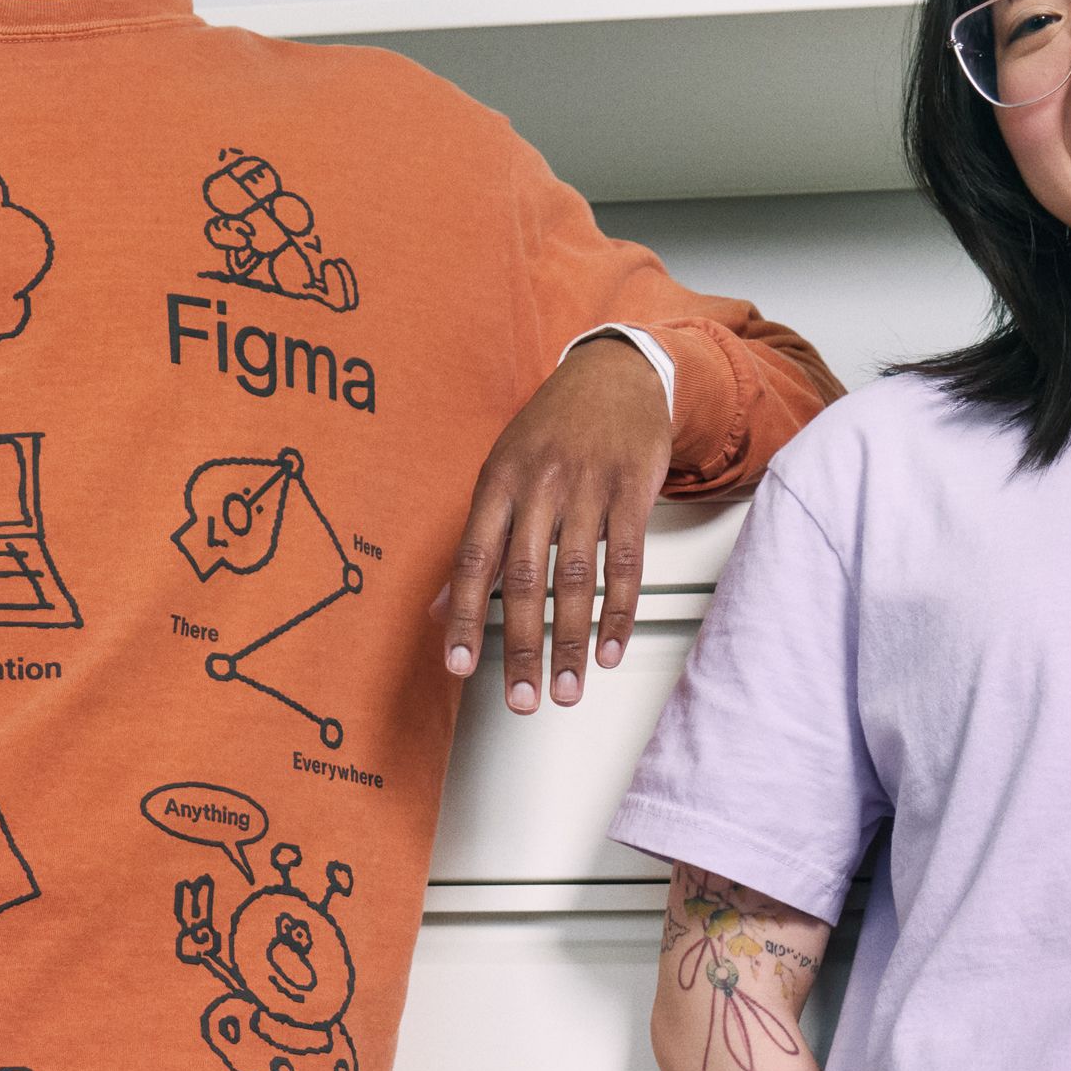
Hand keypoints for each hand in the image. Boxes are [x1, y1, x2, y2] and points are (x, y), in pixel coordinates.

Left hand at [434, 333, 669, 712]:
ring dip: (573, 641)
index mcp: (499, 481)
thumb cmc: (555, 427)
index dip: (462, 617)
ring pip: (577, 578)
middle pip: (525, 578)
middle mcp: (541, 484)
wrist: (617, 373)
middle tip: (523, 697)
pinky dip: (619, 612)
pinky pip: (627, 562)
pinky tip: (610, 648)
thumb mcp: (502, 471)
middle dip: (522, 647)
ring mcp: (589, 487)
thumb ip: (476, 541)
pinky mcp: (634, 492)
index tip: (457, 665)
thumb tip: (436, 608)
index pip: (473, 560)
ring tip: (570, 686)